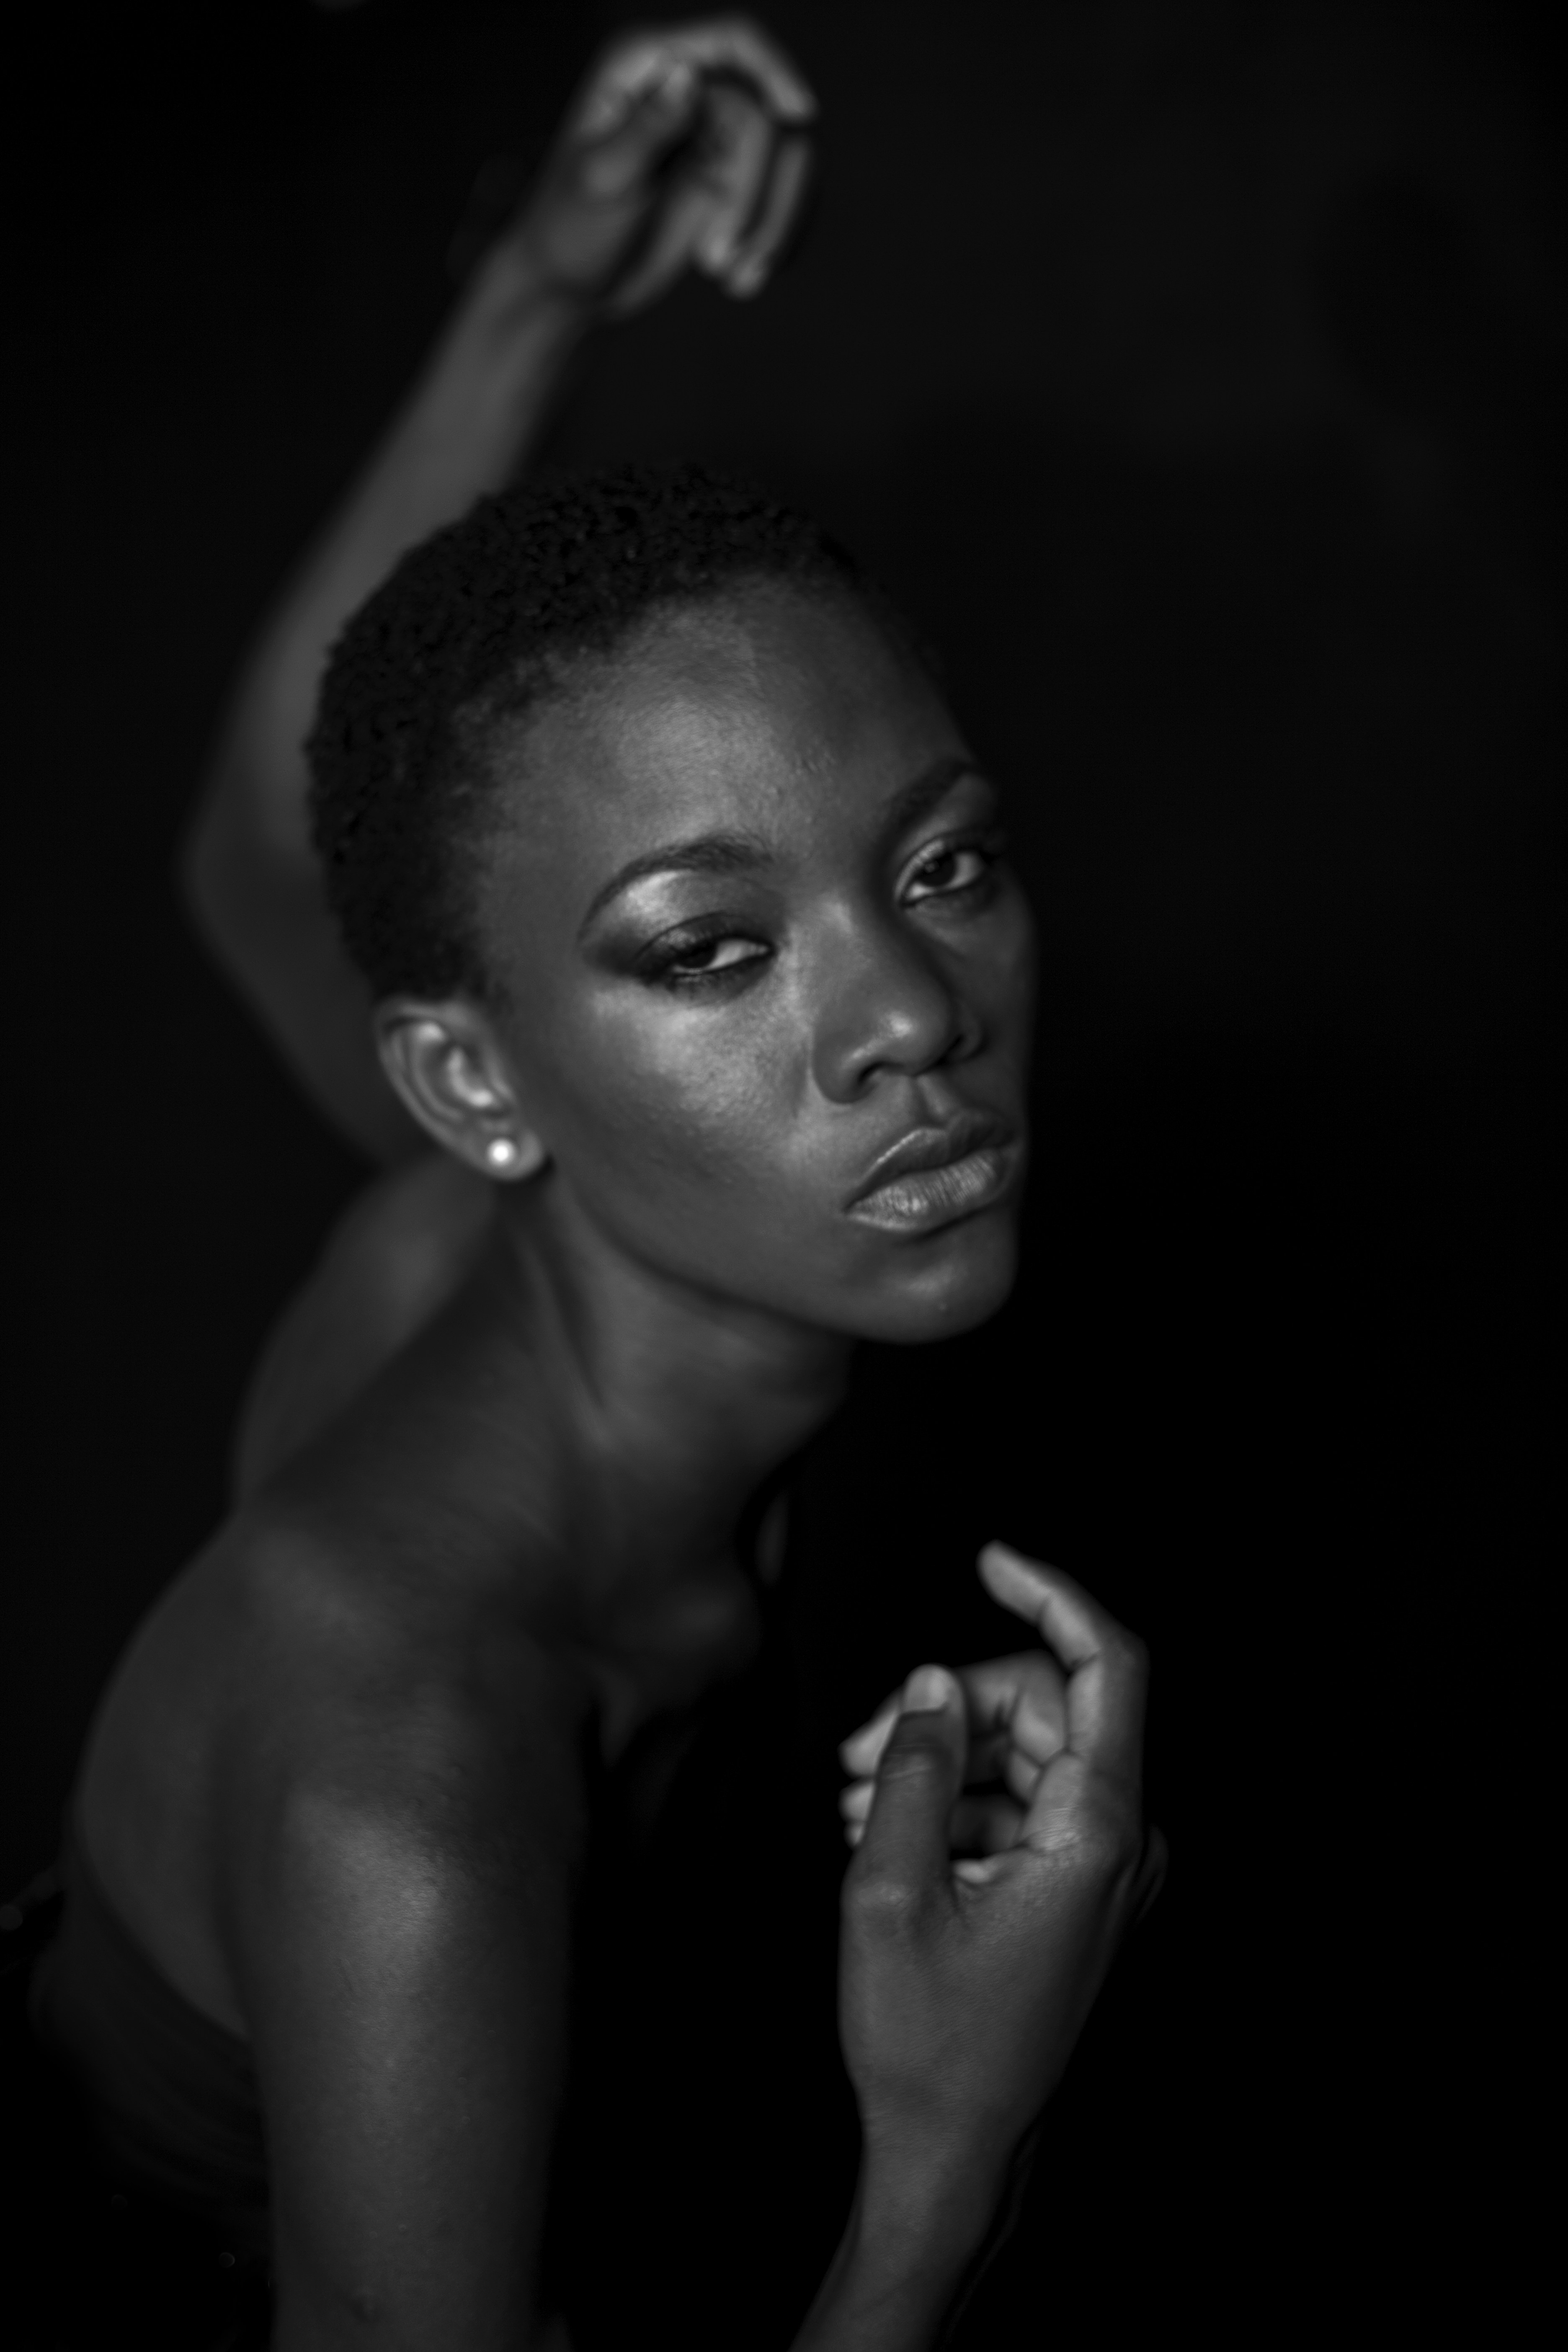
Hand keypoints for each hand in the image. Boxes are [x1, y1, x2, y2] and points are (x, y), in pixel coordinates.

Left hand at [511, 18, 815, 315]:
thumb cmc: (571, 229)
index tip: (801, 115)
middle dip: (752, 193)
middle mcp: (689, 89)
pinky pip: (787, 195)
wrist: (572, 284)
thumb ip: (647, 127)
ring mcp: (716, 136)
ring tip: (731, 279)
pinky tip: (744, 280)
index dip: (775, 68)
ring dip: (772, 224)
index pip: (733, 41)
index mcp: (646, 65)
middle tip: (710, 260)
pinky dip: (777, 239)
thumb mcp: (604, 180)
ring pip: (790, 159)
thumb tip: (688, 75)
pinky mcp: (735, 182)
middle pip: (766, 116)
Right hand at [836, 1544, 1164, 2206]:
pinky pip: (1022, 1802)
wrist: (956, 2159)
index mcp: (1100, 1834)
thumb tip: (925, 1686)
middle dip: (946, 1703)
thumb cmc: (927, 2045)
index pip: (1107, 1665)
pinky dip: (954, 1800)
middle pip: (1044, 1705)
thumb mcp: (891, 1889)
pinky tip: (881, 1830)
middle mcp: (1123, 1843)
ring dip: (938, 1756)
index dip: (1052, 1593)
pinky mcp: (1077, 1893)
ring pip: (1024, 1751)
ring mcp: (1104, 1871)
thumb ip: (912, 1768)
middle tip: (852, 1748)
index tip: (990, 1556)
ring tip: (852, 1801)